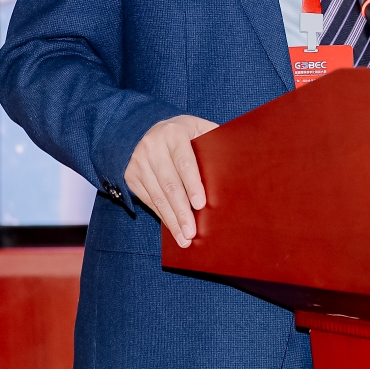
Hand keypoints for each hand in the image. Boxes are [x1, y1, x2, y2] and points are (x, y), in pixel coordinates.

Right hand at [124, 114, 218, 247]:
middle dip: (182, 211)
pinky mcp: (130, 175)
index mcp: (173, 133)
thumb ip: (215, 142)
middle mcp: (152, 146)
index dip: (193, 184)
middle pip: (169, 184)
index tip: (201, 205)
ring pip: (157, 196)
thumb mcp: (200, 129)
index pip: (184, 162)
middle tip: (192, 232)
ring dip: (172, 220)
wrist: (150, 130)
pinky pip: (148, 200)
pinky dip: (162, 216)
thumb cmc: (186, 134)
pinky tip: (173, 228)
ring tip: (184, 238)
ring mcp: (139, 161)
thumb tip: (239, 162)